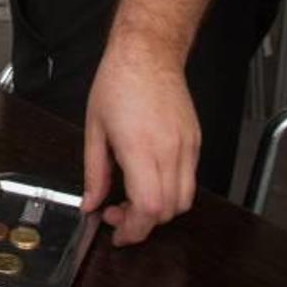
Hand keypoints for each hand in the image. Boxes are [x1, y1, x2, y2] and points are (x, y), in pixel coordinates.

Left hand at [81, 42, 199, 245]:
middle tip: (116, 214)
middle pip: (168, 211)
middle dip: (142, 223)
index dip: (133, 229)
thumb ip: (93, 172)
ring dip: (158, 210)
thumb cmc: (117, 84)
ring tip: (131, 199)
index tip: (116, 232)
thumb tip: (90, 203)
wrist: (147, 54)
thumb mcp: (94, 130)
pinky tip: (148, 180)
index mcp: (140, 149)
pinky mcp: (195, 141)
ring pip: (184, 199)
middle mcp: (170, 151)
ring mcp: (187, 146)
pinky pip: (189, 179)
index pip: (149, 208)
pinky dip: (170, 191)